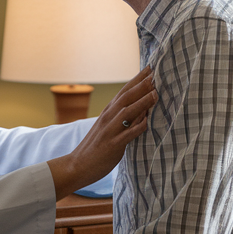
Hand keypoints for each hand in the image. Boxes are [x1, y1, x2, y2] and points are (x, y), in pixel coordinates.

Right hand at [47, 66, 154, 199]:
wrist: (77, 165)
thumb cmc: (95, 148)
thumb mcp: (108, 128)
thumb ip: (122, 118)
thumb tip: (142, 110)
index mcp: (108, 112)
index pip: (124, 91)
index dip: (137, 79)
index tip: (150, 68)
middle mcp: (108, 118)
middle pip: (126, 97)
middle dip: (141, 85)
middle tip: (156, 73)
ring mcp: (109, 131)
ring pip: (127, 112)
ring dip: (141, 102)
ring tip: (156, 93)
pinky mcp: (111, 145)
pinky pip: (126, 135)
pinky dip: (136, 127)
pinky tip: (147, 122)